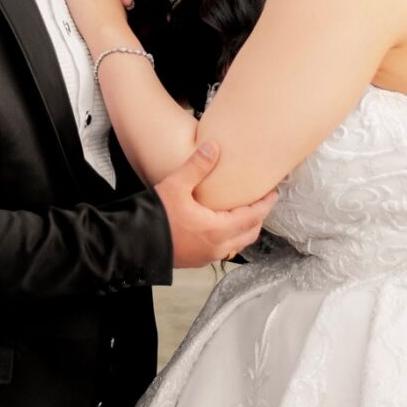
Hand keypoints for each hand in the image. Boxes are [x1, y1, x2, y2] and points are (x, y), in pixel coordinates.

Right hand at [154, 139, 277, 269]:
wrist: (132, 245)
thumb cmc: (154, 217)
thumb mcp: (176, 186)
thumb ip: (197, 166)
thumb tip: (213, 147)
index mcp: (218, 229)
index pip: (253, 216)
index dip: (265, 204)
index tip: (274, 192)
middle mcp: (217, 246)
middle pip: (250, 232)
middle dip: (259, 216)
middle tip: (263, 200)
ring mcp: (206, 256)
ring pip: (237, 243)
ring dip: (246, 228)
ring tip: (245, 211)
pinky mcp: (196, 260)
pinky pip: (223, 249)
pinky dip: (231, 237)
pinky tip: (222, 224)